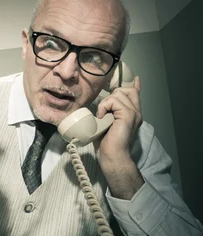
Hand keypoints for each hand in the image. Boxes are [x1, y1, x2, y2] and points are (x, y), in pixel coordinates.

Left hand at [95, 76, 143, 198]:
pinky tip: (102, 118)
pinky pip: (113, 101)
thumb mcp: (106, 123)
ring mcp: (134, 113)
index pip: (136, 95)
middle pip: (126, 90)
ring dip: (105, 103)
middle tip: (104, 110)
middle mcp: (136, 112)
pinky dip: (104, 107)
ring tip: (102, 116)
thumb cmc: (107, 143)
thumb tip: (99, 105)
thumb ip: (108, 113)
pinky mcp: (128, 115)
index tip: (135, 79)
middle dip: (111, 95)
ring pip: (118, 93)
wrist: (112, 155)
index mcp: (132, 114)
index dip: (135, 86)